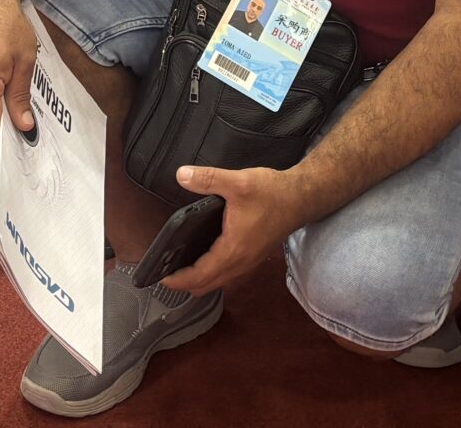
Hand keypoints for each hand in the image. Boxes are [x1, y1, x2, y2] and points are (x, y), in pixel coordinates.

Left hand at [158, 164, 312, 297]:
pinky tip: (208, 260)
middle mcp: (240, 262)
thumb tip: (181, 175)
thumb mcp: (238, 182)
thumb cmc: (272, 193)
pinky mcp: (254, 256)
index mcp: (232, 250)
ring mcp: (249, 262)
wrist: (301, 198)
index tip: (159, 276)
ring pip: (219, 282)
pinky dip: (214, 275)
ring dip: (200, 280)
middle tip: (165, 273)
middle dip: (185, 284)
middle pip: (207, 285)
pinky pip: (229, 275)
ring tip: (182, 269)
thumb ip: (208, 179)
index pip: (199, 275)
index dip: (178, 279)